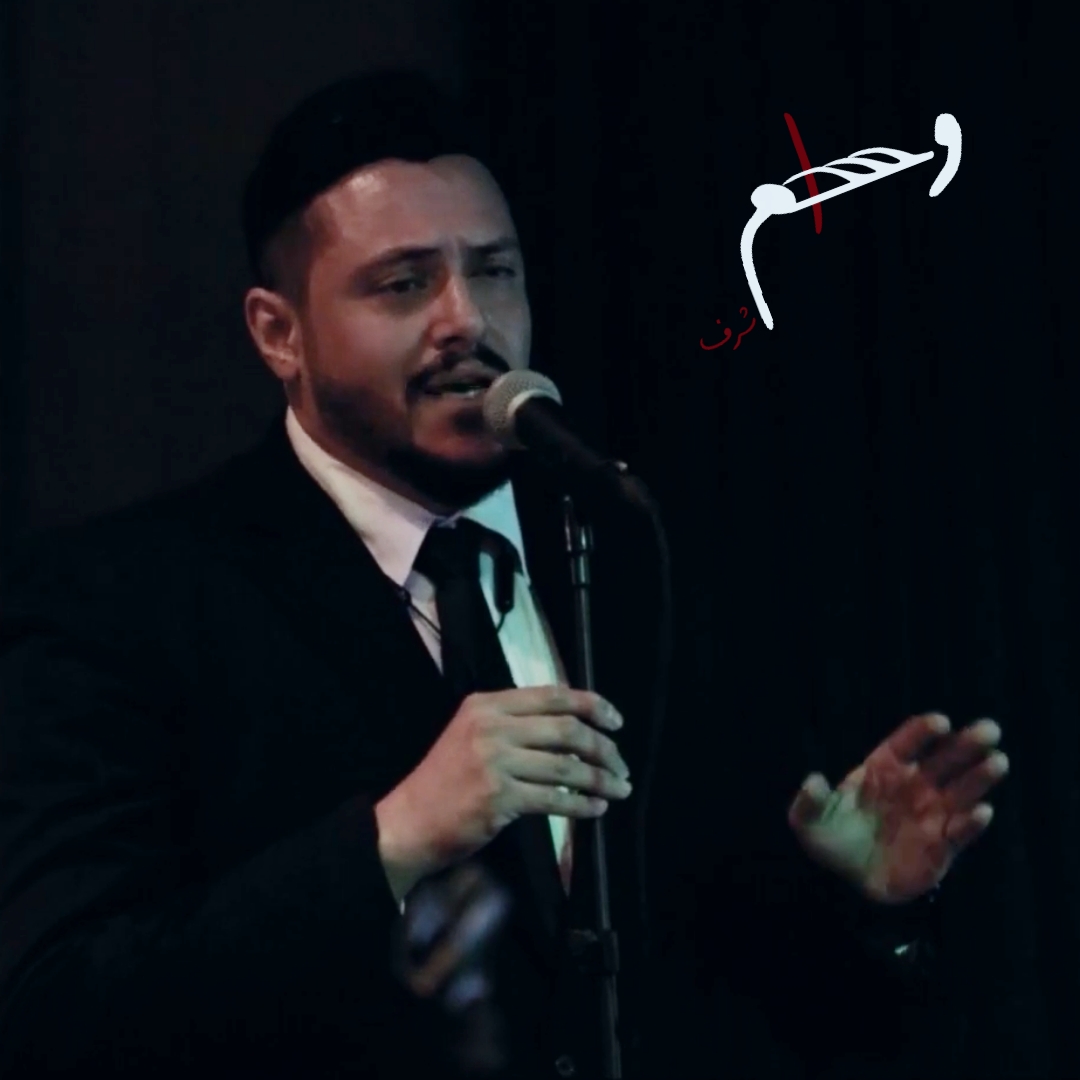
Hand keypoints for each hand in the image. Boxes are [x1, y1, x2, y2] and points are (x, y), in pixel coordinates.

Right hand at [375, 686, 630, 901]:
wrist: (409, 821)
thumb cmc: (446, 780)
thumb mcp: (472, 734)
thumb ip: (515, 723)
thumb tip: (574, 726)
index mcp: (487, 704)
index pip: (553, 696)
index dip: (592, 706)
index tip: (616, 721)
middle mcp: (491, 727)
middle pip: (566, 730)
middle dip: (603, 748)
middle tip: (621, 764)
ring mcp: (494, 762)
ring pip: (566, 767)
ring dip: (600, 779)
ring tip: (619, 788)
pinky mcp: (498, 798)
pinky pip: (555, 799)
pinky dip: (582, 805)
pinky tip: (596, 808)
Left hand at [787, 713, 1007, 903]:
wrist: (847, 883)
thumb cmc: (830, 840)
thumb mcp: (809, 821)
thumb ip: (809, 801)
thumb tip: (813, 781)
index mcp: (883, 769)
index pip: (907, 743)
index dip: (923, 731)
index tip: (941, 723)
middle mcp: (913, 786)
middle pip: (945, 760)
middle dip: (967, 743)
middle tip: (990, 729)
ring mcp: (930, 814)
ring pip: (962, 791)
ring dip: (980, 777)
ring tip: (998, 761)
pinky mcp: (942, 846)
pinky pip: (961, 832)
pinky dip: (972, 823)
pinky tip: (981, 812)